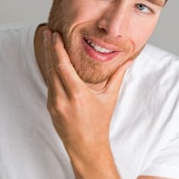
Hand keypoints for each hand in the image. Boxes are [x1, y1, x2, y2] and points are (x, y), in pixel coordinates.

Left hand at [42, 30, 130, 157]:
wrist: (86, 147)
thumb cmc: (100, 123)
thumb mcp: (110, 98)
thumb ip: (117, 77)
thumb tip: (130, 59)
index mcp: (77, 94)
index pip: (63, 66)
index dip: (57, 48)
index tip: (55, 34)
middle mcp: (62, 98)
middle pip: (52, 67)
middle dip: (50, 48)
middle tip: (48, 31)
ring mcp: (54, 103)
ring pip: (49, 75)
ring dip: (49, 58)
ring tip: (49, 42)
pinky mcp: (50, 106)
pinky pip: (50, 85)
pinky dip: (51, 72)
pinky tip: (52, 61)